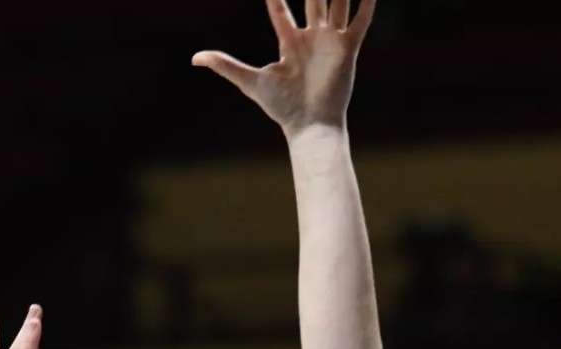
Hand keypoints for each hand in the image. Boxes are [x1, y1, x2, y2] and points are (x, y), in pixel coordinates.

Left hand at [193, 0, 375, 132]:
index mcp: (290, 43)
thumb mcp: (250, 81)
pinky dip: (366, 6)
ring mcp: (331, 42)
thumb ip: (225, 66)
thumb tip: (195, 58)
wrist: (309, 124)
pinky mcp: (348, 50)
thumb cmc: (282, 106)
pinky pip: (360, 23)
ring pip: (337, 5)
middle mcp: (312, 39)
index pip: (280, 11)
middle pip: (313, 1)